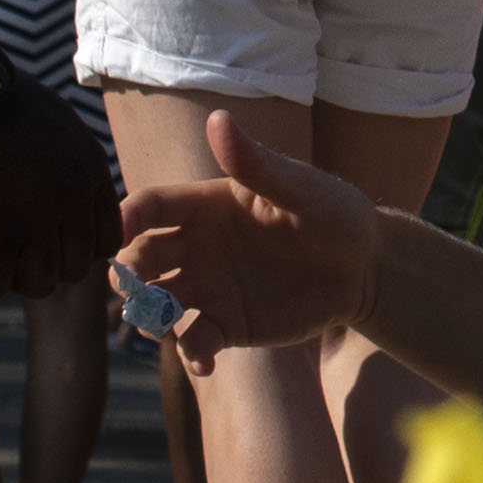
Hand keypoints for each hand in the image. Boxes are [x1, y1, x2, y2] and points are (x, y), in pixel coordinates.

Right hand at [0, 87, 120, 301]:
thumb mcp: (57, 130)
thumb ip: (70, 174)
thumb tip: (68, 219)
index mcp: (91, 171)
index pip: (107, 244)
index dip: (73, 249)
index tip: (41, 238)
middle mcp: (72, 198)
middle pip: (73, 271)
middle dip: (38, 264)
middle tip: (3, 239)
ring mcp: (36, 218)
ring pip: (37, 284)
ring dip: (4, 272)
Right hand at [117, 109, 376, 360]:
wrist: (365, 267)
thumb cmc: (334, 213)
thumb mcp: (300, 187)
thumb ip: (256, 163)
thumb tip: (217, 118)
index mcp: (206, 205)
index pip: (151, 207)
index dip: (127, 217)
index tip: (117, 231)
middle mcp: (196, 247)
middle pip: (142, 258)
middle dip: (128, 271)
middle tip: (131, 285)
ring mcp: (208, 288)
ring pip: (156, 303)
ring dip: (148, 315)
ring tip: (161, 323)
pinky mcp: (226, 324)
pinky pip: (194, 343)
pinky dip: (192, 356)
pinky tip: (205, 365)